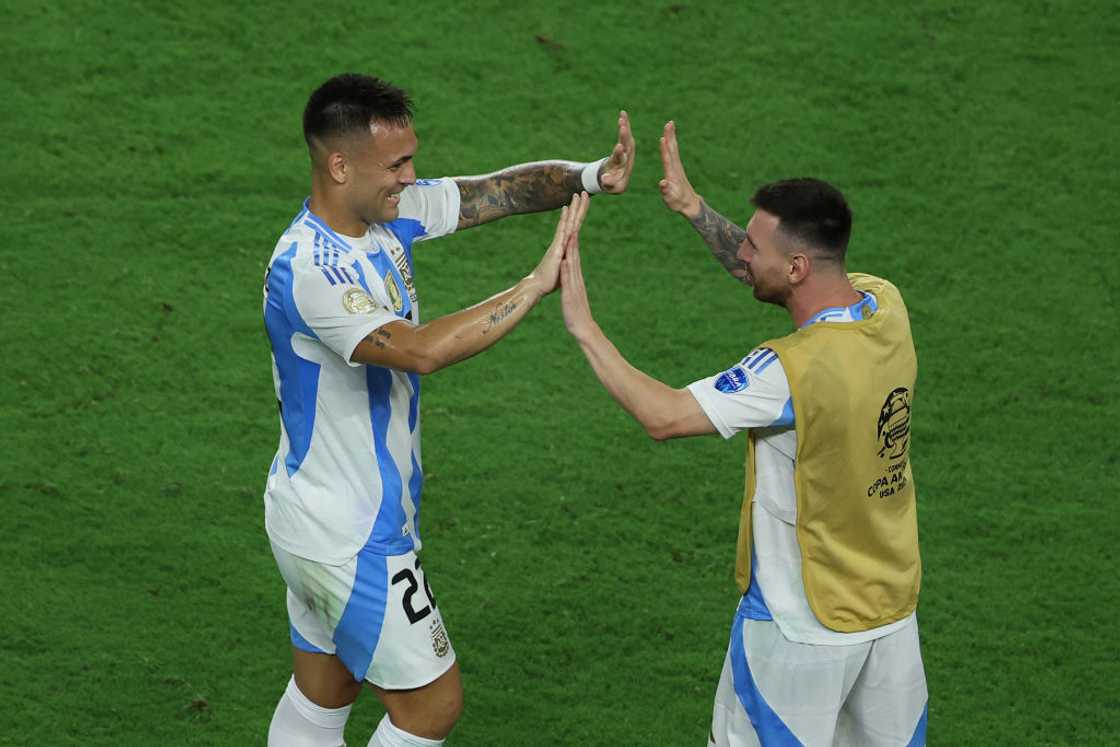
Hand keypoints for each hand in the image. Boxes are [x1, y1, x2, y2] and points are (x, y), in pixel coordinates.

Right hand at [529, 192, 590, 296]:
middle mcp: (562, 241)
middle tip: (583, 192)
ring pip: (568, 222)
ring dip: (573, 209)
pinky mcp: (556, 248)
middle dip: (578, 207)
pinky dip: (565, 220)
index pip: (575, 227)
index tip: (584, 203)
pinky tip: (567, 210)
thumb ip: (566, 262)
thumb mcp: (563, 269)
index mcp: (565, 245)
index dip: (579, 215)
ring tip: (576, 195)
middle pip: (572, 221)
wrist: (538, 286)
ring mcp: (559, 243)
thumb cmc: (550, 280)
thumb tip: (568, 261)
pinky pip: (563, 231)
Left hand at [560, 205, 595, 340]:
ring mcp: (574, 284)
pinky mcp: (571, 294)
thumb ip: (571, 278)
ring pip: (573, 263)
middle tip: (577, 217)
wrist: (582, 327)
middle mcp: (576, 276)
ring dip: (572, 248)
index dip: (572, 234)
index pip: (574, 251)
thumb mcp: (572, 290)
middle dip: (575, 233)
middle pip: (575, 250)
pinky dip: (567, 269)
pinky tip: (565, 259)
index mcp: (575, 274)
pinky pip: (568, 280)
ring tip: (570, 232)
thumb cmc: (576, 310)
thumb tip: (568, 266)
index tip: (572, 219)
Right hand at [598, 110, 634, 193]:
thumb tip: (604, 179)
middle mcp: (628, 158)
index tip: (619, 146)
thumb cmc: (611, 184)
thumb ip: (608, 182)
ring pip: (627, 138)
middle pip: (627, 147)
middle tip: (623, 127)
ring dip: (625, 127)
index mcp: (624, 168)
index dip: (620, 154)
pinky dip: (624, 124)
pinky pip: (625, 134)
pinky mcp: (624, 145)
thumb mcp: (610, 186)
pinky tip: (623, 113)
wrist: (613, 179)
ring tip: (622, 117)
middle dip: (624, 137)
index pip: (622, 160)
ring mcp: (626, 151)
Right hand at [658, 120, 701, 218]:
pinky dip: (671, 142)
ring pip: (673, 148)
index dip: (665, 149)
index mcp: (672, 174)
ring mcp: (677, 166)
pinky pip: (673, 151)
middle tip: (669, 123)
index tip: (662, 138)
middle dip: (670, 136)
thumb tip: (662, 183)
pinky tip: (669, 137)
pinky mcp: (676, 166)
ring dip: (671, 136)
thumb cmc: (678, 202)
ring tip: (670, 124)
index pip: (668, 159)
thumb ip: (666, 191)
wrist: (689, 203)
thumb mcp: (670, 199)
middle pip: (672, 149)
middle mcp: (675, 167)